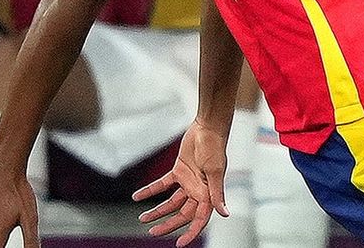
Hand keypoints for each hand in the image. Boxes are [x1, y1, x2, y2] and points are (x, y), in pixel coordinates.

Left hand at [133, 118, 229, 246]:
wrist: (207, 128)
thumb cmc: (215, 148)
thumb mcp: (216, 172)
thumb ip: (217, 194)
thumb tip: (225, 213)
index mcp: (208, 193)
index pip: (200, 218)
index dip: (191, 232)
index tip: (179, 244)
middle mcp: (198, 190)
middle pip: (182, 213)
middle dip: (168, 224)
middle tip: (152, 232)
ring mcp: (188, 181)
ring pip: (171, 202)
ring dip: (158, 210)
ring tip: (143, 218)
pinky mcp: (179, 171)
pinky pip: (162, 185)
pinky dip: (150, 191)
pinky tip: (138, 196)